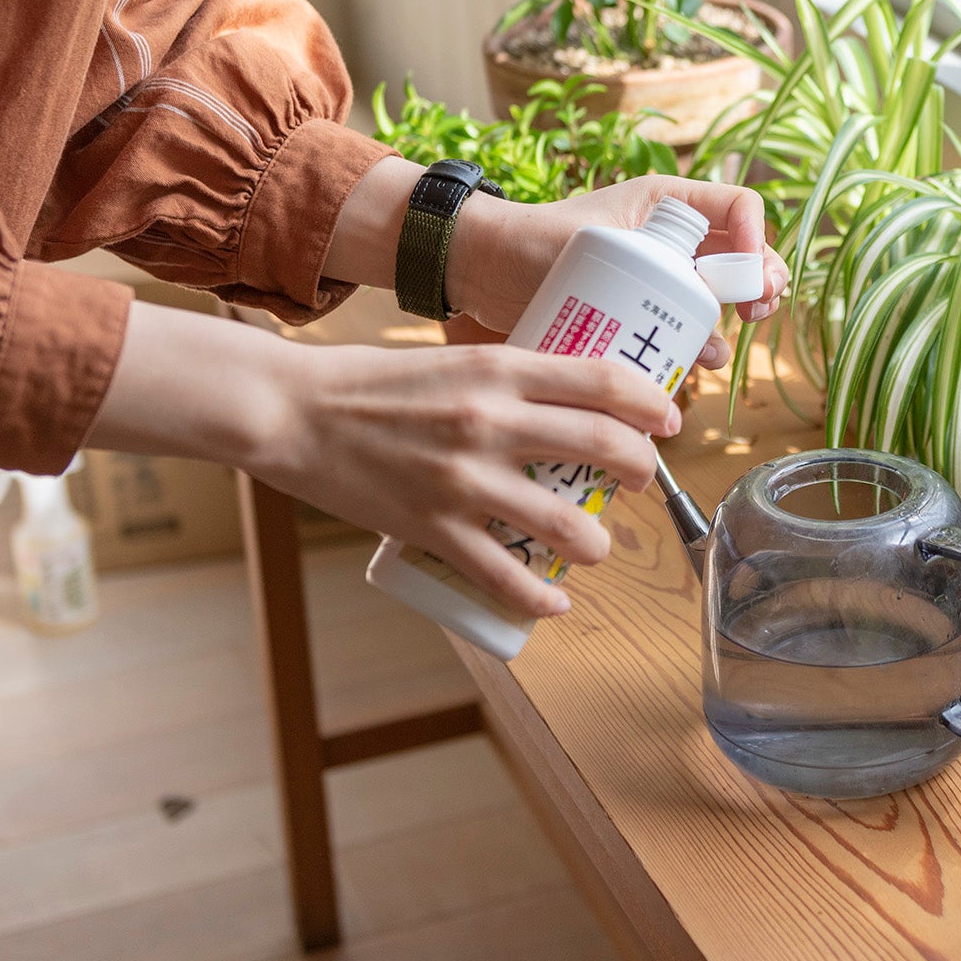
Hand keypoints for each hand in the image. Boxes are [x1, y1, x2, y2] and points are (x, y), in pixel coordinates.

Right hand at [93, 301, 680, 617]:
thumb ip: (510, 377)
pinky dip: (541, 599)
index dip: (650, 402)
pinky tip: (556, 602)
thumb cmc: (373, 381)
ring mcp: (463, 480)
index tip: (667, 418)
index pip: (602, 381)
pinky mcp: (433, 528)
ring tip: (599, 543)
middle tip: (643, 479)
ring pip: (568, 524)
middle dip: (642, 470)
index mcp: (499, 367)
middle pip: (603, 446)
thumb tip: (568, 400)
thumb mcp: (455, 357)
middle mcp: (491, 421)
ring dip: (600, 542)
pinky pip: (506, 577)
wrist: (293, 412)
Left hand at [446, 177, 788, 367]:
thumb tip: (706, 304)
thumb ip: (650, 262)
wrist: (483, 270)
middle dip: (759, 285)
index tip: (750, 280)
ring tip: (712, 352)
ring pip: (718, 295)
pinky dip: (695, 344)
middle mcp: (672, 235)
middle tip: (754, 315)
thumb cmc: (531, 243)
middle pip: (742, 255)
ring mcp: (659, 272)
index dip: (757, 240)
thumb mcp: (599, 244)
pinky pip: (685, 324)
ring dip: (728, 323)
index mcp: (667, 202)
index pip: (740, 208)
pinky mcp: (641, 307)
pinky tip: (691, 366)